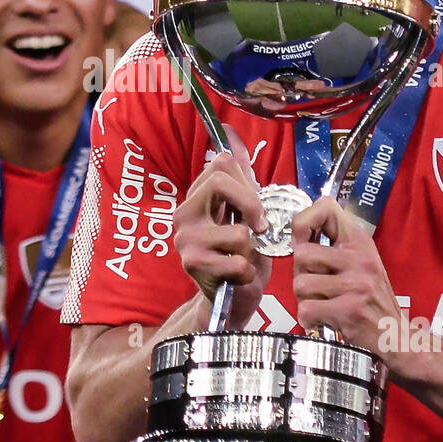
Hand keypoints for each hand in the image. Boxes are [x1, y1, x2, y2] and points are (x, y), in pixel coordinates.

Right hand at [172, 126, 269, 328]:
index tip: (256, 209)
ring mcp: (186, 241)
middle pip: (219, 182)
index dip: (247, 185)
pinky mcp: (194, 266)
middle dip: (251, 206)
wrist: (229, 303)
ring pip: (237, 229)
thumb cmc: (239, 257)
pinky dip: (248, 271)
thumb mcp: (241, 214)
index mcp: (195, 200)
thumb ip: (239, 181)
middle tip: (259, 229)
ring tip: (242, 259)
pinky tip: (238, 276)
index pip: (220, 165)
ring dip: (252, 249)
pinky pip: (238, 260)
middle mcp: (183, 216)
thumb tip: (231, 138)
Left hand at [291, 197, 406, 359]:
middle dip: (301, 274)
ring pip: (300, 284)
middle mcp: (360, 258)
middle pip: (301, 254)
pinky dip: (309, 320)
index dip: (304, 223)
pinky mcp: (350, 310)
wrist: (397, 337)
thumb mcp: (360, 262)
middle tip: (317, 287)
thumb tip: (296, 236)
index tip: (304, 242)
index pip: (325, 207)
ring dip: (305, 299)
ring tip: (324, 304)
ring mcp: (356, 284)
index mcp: (360, 242)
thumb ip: (333, 247)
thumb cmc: (371, 300)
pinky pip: (306, 309)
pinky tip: (324, 320)